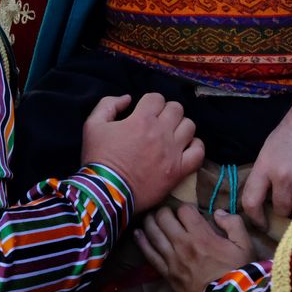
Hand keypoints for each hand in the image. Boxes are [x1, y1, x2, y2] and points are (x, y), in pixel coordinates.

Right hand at [79, 93, 202, 211]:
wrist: (106, 193)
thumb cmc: (98, 159)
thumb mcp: (92, 125)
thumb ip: (108, 105)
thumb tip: (127, 98)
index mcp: (142, 119)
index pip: (157, 98)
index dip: (150, 102)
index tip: (144, 112)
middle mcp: (161, 132)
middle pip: (177, 109)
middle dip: (167, 112)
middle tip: (158, 123)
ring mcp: (173, 152)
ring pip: (189, 126)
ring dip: (180, 127)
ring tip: (171, 136)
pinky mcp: (179, 170)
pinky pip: (199, 152)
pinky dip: (195, 147)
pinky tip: (184, 149)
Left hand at [135, 206, 255, 291]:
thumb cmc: (238, 274)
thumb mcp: (245, 246)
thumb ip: (234, 224)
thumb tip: (218, 212)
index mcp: (202, 235)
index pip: (184, 210)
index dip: (187, 208)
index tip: (191, 214)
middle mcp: (183, 244)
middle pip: (164, 217)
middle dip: (166, 212)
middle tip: (169, 214)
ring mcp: (172, 259)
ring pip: (153, 232)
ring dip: (151, 222)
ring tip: (152, 218)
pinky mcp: (167, 274)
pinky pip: (149, 254)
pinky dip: (142, 241)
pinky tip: (138, 233)